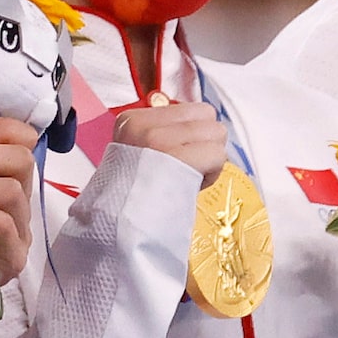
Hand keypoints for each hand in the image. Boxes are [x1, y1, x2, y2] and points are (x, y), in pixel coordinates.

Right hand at [111, 101, 226, 185]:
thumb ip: (166, 133)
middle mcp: (145, 125)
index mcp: (134, 120)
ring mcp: (160, 140)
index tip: (174, 159)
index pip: (191, 109)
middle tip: (186, 168)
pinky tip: (192, 186)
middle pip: (208, 116)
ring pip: (217, 133)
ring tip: (188, 177)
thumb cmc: (136, 196)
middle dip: (206, 143)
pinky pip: (217, 155)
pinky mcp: (177, 158)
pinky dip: (212, 174)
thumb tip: (204, 125)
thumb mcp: (140, 153)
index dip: (192, 136)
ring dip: (210, 159)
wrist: (120, 227)